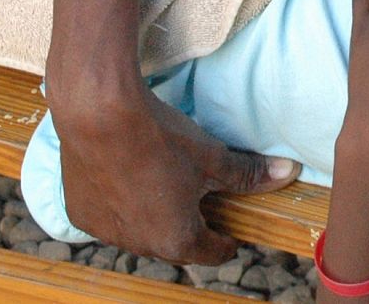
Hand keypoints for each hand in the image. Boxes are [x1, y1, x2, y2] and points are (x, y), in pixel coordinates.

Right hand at [52, 88, 297, 263]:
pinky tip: (128, 181)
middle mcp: (139, 245)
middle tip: (200, 207)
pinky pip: (109, 219)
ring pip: (139, 234)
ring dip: (153, 220)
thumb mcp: (212, 157)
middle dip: (189, 230)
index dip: (226, 243)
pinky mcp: (80, 213)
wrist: (99, 113)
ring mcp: (105, 232)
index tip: (231, 236)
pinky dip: (122, 207)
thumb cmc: (163, 138)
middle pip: (173, 246)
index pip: (211, 253)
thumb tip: (288, 173)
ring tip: (164, 191)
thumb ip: (248, 173)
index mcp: (176, 239)